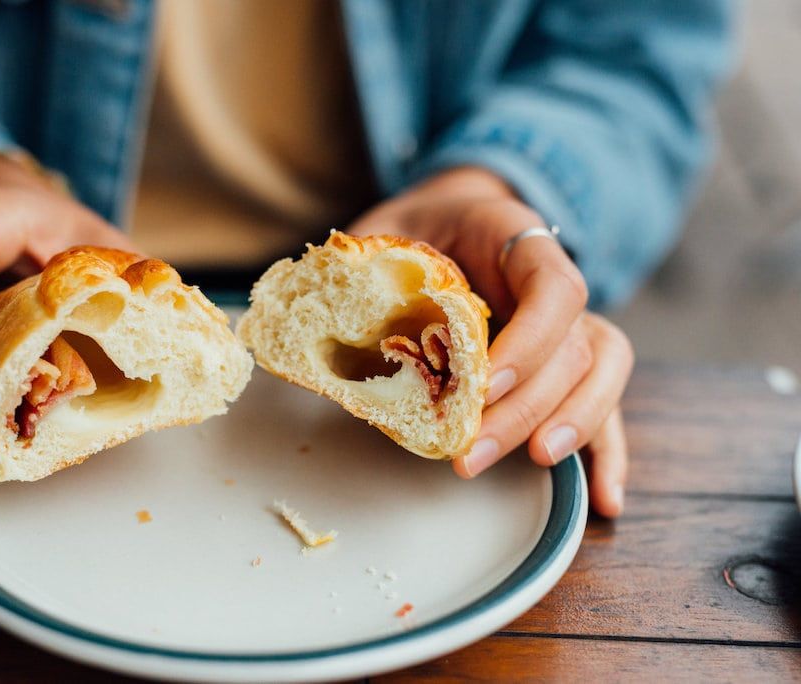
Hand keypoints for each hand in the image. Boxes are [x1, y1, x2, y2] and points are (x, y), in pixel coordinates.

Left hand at [349, 168, 632, 516]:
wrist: (452, 216)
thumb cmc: (417, 228)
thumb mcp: (384, 234)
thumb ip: (362, 273)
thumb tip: (311, 336)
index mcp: (516, 240)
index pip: (554, 290)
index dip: (528, 343)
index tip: (483, 384)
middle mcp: (556, 283)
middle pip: (575, 349)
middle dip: (525, 410)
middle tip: (469, 454)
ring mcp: (571, 322)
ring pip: (602, 375)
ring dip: (570, 427)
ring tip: (530, 464)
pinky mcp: (569, 360)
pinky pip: (605, 402)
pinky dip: (607, 452)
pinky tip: (605, 502)